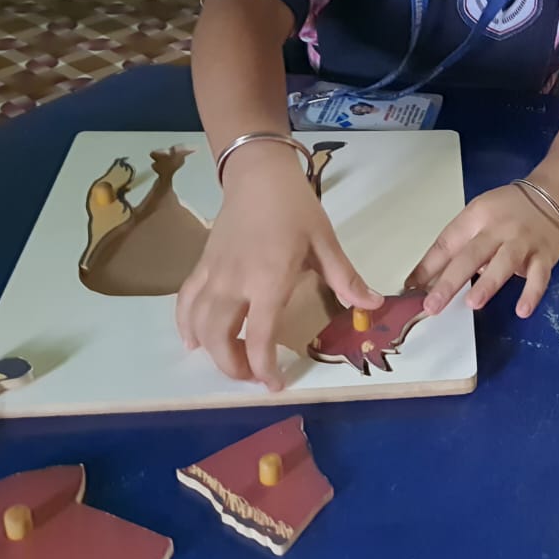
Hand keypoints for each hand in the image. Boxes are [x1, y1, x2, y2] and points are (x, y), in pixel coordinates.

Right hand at [176, 145, 380, 390]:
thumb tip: (373, 305)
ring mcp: (213, 274)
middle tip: (254, 376)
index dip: (265, 367)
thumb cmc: (294, 206)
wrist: (257, 173)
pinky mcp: (201, 265)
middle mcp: (234, 282)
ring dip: (211, 352)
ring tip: (232, 363)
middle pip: (220, 339)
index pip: (260, 336)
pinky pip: (186, 302)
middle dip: (234, 367)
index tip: (276, 385)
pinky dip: (186, 325)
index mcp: (268, 279)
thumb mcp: (324, 241)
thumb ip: (345, 278)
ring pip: (199, 325)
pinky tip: (193, 340)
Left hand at [407, 184, 558, 318]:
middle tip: (432, 305)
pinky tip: (522, 310)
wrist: (551, 196)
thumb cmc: (507, 211)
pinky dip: (531, 293)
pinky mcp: (544, 256)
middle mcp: (498, 229)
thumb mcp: (477, 217)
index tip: (411, 288)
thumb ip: (457, 246)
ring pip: (504, 263)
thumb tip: (427, 280)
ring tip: (473, 303)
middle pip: (471, 254)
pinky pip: (539, 276)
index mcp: (475, 217)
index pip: (448, 243)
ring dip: (488, 283)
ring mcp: (522, 242)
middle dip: (450, 281)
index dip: (428, 266)